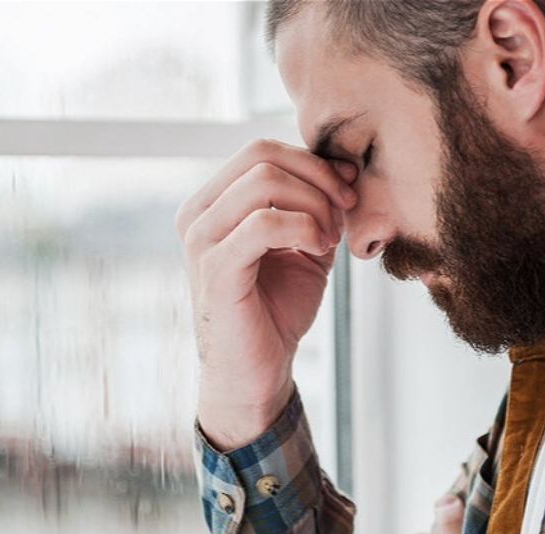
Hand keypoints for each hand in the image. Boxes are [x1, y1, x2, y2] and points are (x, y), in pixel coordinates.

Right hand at [175, 139, 356, 449]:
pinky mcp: (215, 270)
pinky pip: (264, 222)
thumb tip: (344, 163)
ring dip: (314, 204)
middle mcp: (197, 215)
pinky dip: (305, 227)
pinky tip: (318, 250)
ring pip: (264, 181)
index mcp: (212, 204)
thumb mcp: (304, 244)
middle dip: (317, 177)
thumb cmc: (275, 309)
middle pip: (261, 156)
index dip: (313, 162)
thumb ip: (317, 204)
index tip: (347, 191)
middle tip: (345, 210)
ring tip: (329, 239)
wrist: (256, 371)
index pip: (261, 151)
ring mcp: (200, 241)